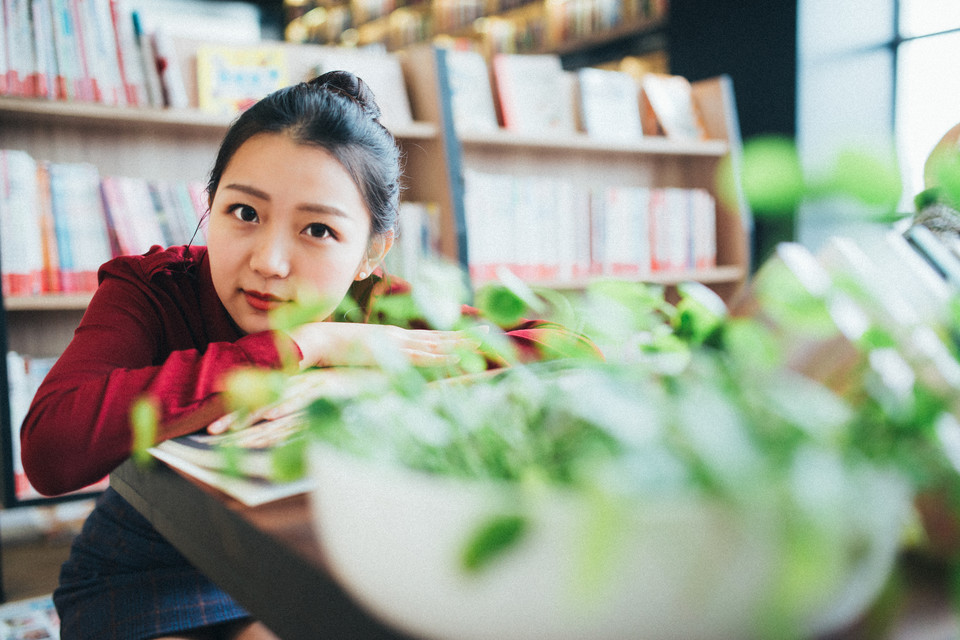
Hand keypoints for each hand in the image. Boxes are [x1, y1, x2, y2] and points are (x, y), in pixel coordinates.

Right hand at [288, 322, 484, 369]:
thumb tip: (378, 360)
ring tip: (483, 340)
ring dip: (460, 343)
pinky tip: (457, 356)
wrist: (317, 339)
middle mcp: (399, 336)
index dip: (449, 336)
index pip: (428, 337)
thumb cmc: (333, 347)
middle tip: (489, 331)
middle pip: (439, 336)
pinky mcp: (391, 351)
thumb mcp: (359, 351)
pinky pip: (421, 355)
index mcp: (393, 336)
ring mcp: (397, 342)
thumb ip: (372, 354)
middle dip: (464, 335)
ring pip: (436, 342)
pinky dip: (441, 356)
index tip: (468, 335)